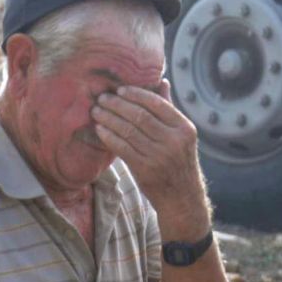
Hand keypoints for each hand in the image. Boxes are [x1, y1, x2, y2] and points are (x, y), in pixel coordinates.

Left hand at [92, 82, 210, 238]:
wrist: (182, 199)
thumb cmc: (178, 164)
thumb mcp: (181, 137)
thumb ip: (169, 110)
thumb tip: (162, 82)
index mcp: (184, 128)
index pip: (156, 104)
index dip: (135, 94)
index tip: (120, 90)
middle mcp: (174, 141)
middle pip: (140, 115)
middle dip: (117, 105)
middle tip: (102, 98)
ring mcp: (160, 156)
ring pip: (129, 130)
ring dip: (109, 119)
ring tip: (97, 112)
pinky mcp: (146, 169)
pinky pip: (123, 148)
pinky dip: (109, 137)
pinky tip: (100, 130)